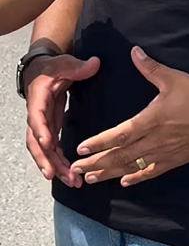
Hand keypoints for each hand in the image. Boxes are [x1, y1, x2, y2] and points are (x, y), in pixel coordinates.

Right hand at [26, 54, 100, 186]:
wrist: (41, 71)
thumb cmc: (52, 67)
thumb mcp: (64, 64)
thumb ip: (78, 67)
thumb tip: (95, 64)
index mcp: (38, 100)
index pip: (37, 117)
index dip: (41, 131)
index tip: (48, 143)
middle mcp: (37, 116)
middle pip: (36, 142)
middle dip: (46, 160)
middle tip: (56, 175)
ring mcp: (43, 125)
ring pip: (43, 151)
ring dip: (55, 167)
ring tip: (72, 181)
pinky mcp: (50, 129)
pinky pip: (52, 150)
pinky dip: (59, 163)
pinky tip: (71, 175)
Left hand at [70, 48, 188, 186]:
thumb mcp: (174, 78)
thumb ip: (151, 68)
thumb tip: (134, 51)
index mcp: (152, 120)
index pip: (119, 134)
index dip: (99, 143)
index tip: (81, 149)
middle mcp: (154, 140)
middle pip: (120, 155)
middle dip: (96, 163)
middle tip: (75, 170)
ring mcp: (164, 153)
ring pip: (132, 167)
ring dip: (110, 173)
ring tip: (90, 179)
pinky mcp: (175, 160)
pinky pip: (151, 172)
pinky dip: (136, 178)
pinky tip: (124, 182)